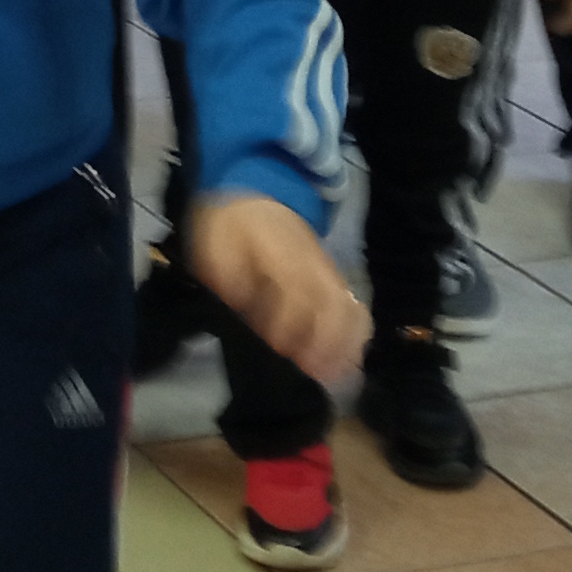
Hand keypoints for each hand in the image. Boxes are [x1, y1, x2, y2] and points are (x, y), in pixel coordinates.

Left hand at [185, 191, 367, 390]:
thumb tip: (240, 302)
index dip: (289, 322)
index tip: (281, 350)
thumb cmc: (231, 228)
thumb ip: (227, 275)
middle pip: (331, 303)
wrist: (254, 196)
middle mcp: (310, 264)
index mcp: (278, 253)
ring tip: (338, 375)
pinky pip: (355, 305)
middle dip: (327, 341)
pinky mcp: (334, 278)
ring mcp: (326, 271)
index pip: (293, 290)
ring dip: (347, 343)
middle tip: (318, 375)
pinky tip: (349, 360)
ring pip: (349, 306)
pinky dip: (357, 333)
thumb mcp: (215, 245)